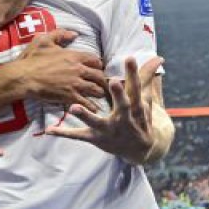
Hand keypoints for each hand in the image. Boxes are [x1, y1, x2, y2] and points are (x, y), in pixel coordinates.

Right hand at [15, 29, 107, 112]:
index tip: (99, 68)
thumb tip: (74, 34)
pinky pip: (86, 102)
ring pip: (95, 89)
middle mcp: (78, 69)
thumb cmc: (32, 58)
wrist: (23, 77)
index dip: (98, 64)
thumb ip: (60, 34)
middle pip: (99, 75)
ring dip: (99, 92)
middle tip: (104, 84)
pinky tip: (95, 109)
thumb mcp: (44, 40)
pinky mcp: (70, 96)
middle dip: (102, 80)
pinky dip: (92, 106)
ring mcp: (75, 84)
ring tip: (101, 95)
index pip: (95, 59)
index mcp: (74, 56)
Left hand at [45, 56, 163, 163]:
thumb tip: (158, 57)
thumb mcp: (146, 100)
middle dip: (119, 95)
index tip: (130, 58)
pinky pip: (79, 136)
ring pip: (97, 122)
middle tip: (113, 82)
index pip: (136, 87)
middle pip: (123, 105)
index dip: (133, 73)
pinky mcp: (96, 139)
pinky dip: (64, 133)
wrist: (141, 151)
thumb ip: (147, 78)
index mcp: (136, 107)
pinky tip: (50, 129)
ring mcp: (109, 130)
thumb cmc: (141, 119)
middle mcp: (124, 119)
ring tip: (74, 107)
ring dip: (86, 116)